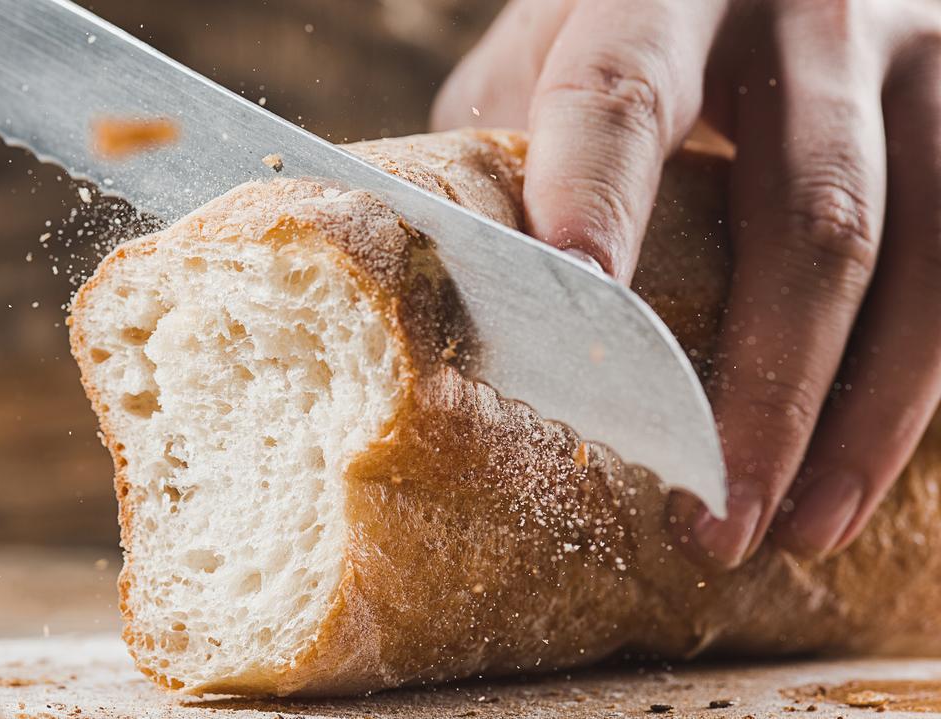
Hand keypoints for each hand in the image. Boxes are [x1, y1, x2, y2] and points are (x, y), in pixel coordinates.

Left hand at [433, 0, 940, 567]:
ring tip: (787, 529)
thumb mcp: (556, 46)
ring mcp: (915, 58)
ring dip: (853, 416)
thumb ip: (509, 139)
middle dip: (759, 386)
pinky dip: (909, 392)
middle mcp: (810, 11)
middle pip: (806, 211)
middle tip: (706, 514)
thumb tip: (441, 286)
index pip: (624, 94)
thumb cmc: (632, 27)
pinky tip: (851, 475)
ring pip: (910, 254)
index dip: (595, 206)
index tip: (572, 330)